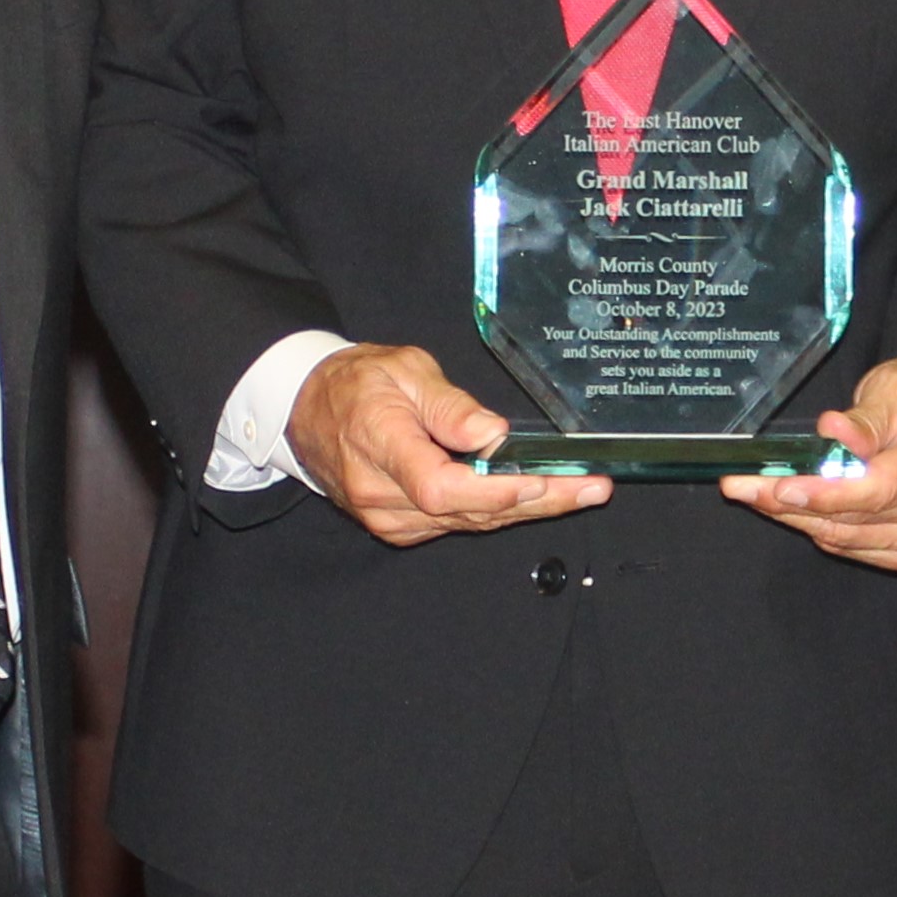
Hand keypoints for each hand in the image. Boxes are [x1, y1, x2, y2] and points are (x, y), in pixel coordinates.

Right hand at [288, 339, 604, 545]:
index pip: (441, 486)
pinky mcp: (398, 527)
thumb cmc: (355, 383)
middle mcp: (381, 495)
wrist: (305, 408)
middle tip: (591, 488)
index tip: (539, 482)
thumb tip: (492, 434)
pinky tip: (537, 498)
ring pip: (468, 522)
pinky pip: (456, 524)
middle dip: (538, 501)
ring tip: (581, 492)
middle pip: (467, 511)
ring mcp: (388, 518)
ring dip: (527, 509)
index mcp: (379, 446)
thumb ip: (449, 406)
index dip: (493, 491)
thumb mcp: (404, 370)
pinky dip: (498, 512)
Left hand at [729, 353, 896, 571]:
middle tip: (741, 485)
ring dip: (794, 516)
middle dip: (790, 502)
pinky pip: (851, 546)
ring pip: (844, 537)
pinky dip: (817, 526)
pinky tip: (792, 506)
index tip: (782, 486)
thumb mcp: (896, 388)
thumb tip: (832, 431)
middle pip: (853, 518)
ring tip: (753, 492)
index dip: (828, 493)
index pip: (880, 488)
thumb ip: (865, 419)